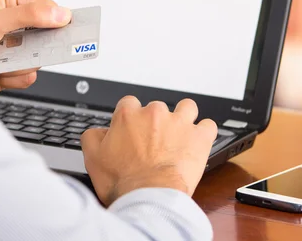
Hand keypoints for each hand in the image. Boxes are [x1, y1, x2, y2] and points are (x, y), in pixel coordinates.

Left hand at [0, 0, 71, 94]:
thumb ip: (28, 15)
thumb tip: (59, 13)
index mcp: (9, 1)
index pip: (47, 7)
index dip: (57, 20)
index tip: (67, 30)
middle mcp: (14, 23)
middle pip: (48, 36)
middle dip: (34, 47)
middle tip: (24, 50)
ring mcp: (14, 47)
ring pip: (39, 59)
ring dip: (18, 64)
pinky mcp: (12, 67)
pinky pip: (29, 75)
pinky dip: (12, 77)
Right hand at [81, 97, 216, 205]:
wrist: (148, 198)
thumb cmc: (122, 181)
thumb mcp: (92, 157)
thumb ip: (93, 136)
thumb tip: (100, 131)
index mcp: (128, 115)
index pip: (129, 103)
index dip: (131, 118)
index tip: (133, 131)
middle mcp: (154, 113)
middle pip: (157, 107)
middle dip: (156, 122)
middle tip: (154, 142)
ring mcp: (178, 123)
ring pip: (186, 108)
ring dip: (183, 118)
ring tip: (180, 135)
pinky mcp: (199, 137)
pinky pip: (208, 125)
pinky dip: (204, 133)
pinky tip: (197, 143)